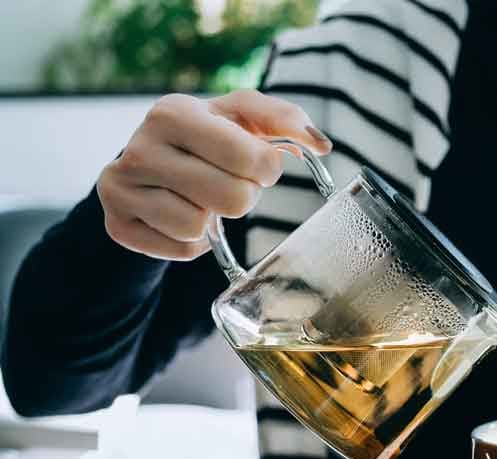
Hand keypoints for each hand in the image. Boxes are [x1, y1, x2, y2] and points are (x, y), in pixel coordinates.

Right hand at [97, 90, 331, 260]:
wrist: (147, 162)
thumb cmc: (208, 137)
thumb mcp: (242, 115)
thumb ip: (285, 118)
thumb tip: (321, 145)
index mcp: (173, 112)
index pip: (249, 158)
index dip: (266, 168)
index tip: (258, 164)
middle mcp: (139, 148)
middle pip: (232, 199)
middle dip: (243, 196)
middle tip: (228, 183)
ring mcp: (121, 188)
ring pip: (200, 227)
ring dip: (214, 219)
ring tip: (202, 198)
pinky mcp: (117, 224)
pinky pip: (181, 250)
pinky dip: (193, 242)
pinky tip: (182, 216)